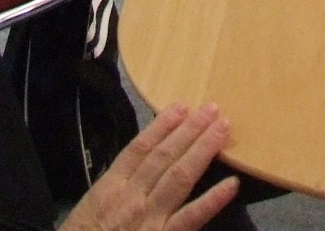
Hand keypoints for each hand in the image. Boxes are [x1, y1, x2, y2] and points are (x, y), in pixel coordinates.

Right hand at [60, 104, 236, 230]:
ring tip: (222, 129)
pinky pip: (191, 218)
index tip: (181, 107)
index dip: (162, 125)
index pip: (139, 148)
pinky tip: (231, 184)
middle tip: (212, 108)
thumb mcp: (93, 206)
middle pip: (164, 156)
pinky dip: (212, 200)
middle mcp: (133, 196)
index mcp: (112, 185)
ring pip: (180, 176)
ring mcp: (150, 217)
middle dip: (190, 130)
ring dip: (202, 150)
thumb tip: (140, 165)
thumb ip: (116, 186)